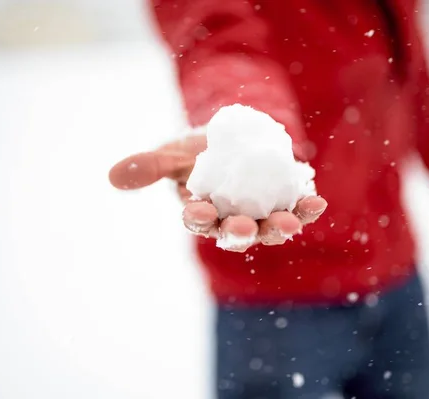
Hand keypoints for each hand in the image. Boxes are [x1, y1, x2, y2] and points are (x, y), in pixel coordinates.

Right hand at [108, 135, 327, 251]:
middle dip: (239, 231)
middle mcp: (230, 220)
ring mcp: (260, 214)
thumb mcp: (172, 154)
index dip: (197, 218)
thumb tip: (112, 176)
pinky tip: (316, 203)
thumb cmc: (196, 152)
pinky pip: (295, 209)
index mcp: (202, 214)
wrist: (233, 139)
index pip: (197, 221)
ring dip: (279, 226)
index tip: (198, 211)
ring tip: (290, 222)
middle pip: (235, 232)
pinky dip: (306, 209)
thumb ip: (149, 166)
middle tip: (242, 228)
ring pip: (268, 227)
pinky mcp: (284, 202)